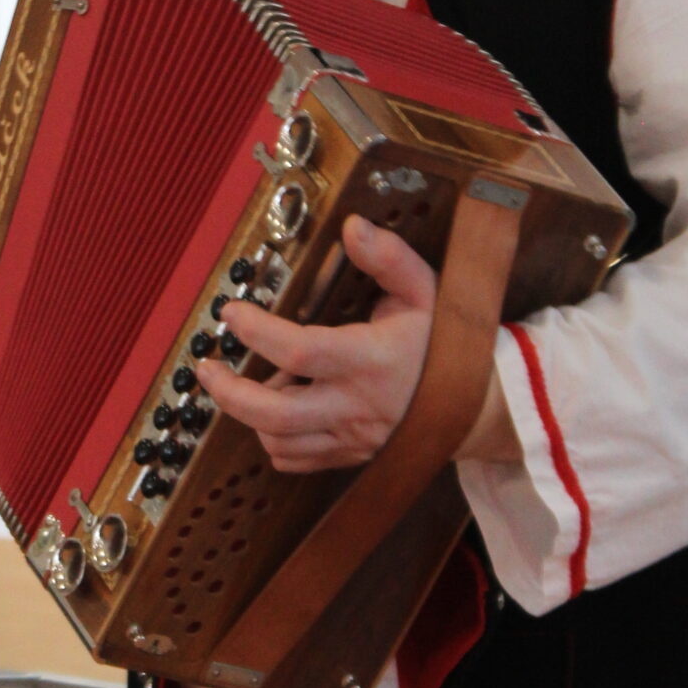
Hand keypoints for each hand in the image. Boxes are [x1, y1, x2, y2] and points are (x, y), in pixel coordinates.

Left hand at [201, 214, 520, 473]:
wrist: (478, 405)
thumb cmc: (447, 344)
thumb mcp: (425, 291)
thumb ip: (388, 257)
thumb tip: (351, 227)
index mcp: (371, 360)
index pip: (300, 351)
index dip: (257, 332)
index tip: (232, 313)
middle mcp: (356, 405)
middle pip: (273, 414)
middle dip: (229, 392)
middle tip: (208, 369)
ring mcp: (351, 437)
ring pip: (278, 442)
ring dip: (252, 415)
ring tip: (254, 384)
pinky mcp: (349, 457)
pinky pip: (295, 460)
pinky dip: (274, 439)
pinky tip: (276, 412)